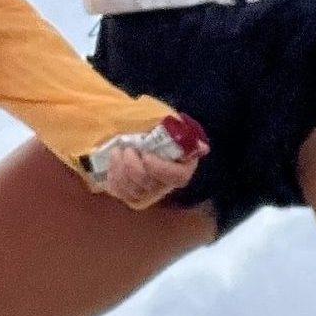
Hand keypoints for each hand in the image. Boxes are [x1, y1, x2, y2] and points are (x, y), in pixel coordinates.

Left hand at [87, 118, 208, 208]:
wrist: (135, 132)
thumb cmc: (155, 125)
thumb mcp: (168, 122)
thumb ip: (181, 131)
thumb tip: (202, 147)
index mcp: (182, 166)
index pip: (178, 176)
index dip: (161, 169)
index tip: (146, 155)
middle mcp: (167, 183)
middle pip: (151, 186)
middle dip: (134, 167)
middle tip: (127, 148)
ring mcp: (148, 191)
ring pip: (134, 192)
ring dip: (121, 171)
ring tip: (117, 152)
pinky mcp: (131, 193)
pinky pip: (121, 193)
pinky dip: (113, 177)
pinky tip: (114, 162)